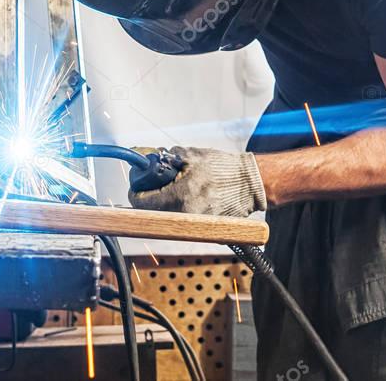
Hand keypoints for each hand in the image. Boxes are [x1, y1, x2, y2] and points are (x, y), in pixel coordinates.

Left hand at [128, 146, 266, 217]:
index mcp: (180, 196)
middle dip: (149, 199)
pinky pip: (183, 223)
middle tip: (152, 188)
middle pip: (151, 213)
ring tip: (171, 191)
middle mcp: (186, 215)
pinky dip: (179, 212)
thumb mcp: (192, 156)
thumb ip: (169, 157)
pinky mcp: (205, 229)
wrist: (250, 183)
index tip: (136, 187)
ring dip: (163, 206)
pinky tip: (186, 199)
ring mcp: (196, 225)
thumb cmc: (225, 169)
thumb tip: (154, 158)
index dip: (135, 193)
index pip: (142, 203)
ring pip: (166, 219)